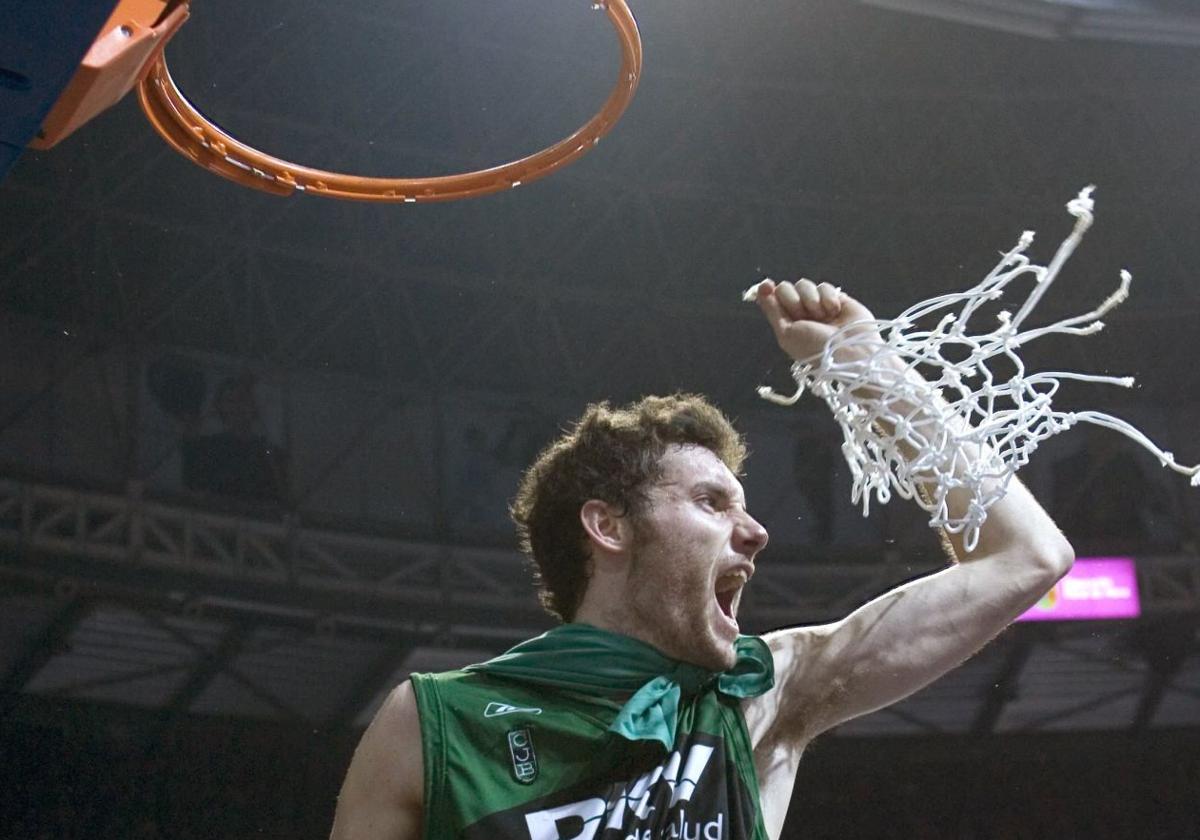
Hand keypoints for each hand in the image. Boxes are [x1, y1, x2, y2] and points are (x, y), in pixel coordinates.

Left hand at [752, 279, 878, 362]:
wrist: (849, 351)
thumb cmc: (814, 348)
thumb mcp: (786, 333)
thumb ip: (772, 310)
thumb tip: (761, 287)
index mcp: (786, 322)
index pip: (772, 298)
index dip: (769, 291)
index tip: (768, 285)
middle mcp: (800, 312)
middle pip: (786, 288)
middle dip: (793, 301)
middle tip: (804, 316)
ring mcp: (818, 304)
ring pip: (804, 285)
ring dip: (811, 300)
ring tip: (823, 317)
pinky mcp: (836, 298)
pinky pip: (824, 286)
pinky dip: (828, 298)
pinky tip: (835, 311)